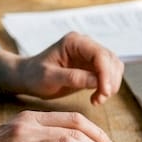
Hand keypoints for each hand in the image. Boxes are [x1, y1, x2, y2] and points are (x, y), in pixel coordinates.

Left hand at [0, 31, 123, 104]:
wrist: (28, 77)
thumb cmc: (34, 75)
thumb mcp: (49, 77)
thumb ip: (73, 77)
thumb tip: (97, 81)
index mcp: (74, 42)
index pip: (99, 54)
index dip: (105, 73)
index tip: (104, 92)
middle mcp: (85, 45)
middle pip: (110, 60)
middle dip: (109, 81)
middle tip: (100, 99)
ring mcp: (89, 55)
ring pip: (113, 67)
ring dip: (110, 85)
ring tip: (97, 100)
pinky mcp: (92, 67)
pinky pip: (108, 75)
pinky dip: (107, 87)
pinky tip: (96, 98)